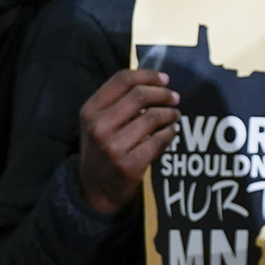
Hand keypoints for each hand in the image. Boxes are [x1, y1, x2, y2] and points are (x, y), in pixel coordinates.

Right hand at [78, 68, 180, 215]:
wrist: (95, 189)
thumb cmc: (101, 149)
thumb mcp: (97, 122)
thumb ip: (118, 102)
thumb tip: (155, 81)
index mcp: (90, 110)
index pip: (122, 80)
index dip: (147, 75)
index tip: (165, 79)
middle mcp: (98, 126)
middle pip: (139, 95)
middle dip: (163, 94)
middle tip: (174, 98)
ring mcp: (113, 147)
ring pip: (152, 117)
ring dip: (170, 114)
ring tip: (175, 116)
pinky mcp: (129, 165)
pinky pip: (159, 141)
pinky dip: (170, 133)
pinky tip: (172, 132)